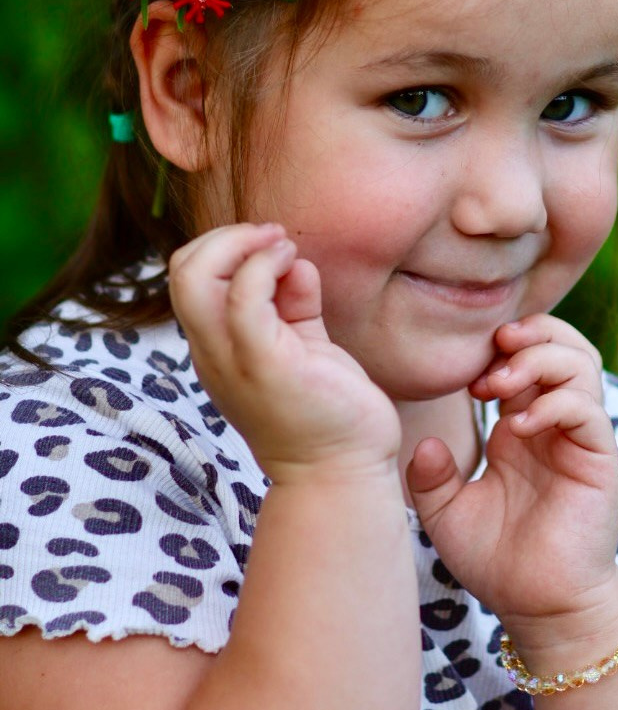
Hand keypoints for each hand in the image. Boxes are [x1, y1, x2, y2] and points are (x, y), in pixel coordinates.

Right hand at [168, 223, 400, 482]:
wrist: (344, 473)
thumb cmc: (329, 412)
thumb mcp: (305, 346)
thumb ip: (293, 305)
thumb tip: (293, 263)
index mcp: (218, 349)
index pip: (188, 278)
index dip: (223, 247)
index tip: (272, 247)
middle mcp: (215, 354)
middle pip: (181, 269)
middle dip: (227, 236)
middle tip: (275, 240)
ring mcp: (234, 360)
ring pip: (196, 276)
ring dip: (244, 244)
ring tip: (285, 250)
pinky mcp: (265, 365)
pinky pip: (245, 298)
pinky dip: (266, 266)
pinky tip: (298, 267)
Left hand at [405, 315, 617, 647]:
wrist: (541, 608)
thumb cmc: (498, 563)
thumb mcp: (447, 516)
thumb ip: (431, 478)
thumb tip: (425, 443)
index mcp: (520, 428)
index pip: (525, 357)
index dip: (499, 349)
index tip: (466, 373)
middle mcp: (554, 425)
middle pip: (562, 345)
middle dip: (530, 334)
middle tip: (494, 349)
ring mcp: (580, 440)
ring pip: (581, 365)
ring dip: (540, 360)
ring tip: (499, 384)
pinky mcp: (600, 460)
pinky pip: (587, 411)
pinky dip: (553, 404)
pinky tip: (516, 428)